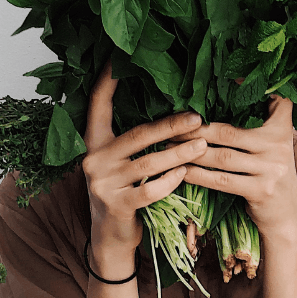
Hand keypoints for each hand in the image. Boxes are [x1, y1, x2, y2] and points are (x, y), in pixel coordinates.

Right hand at [82, 61, 206, 275]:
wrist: (110, 239)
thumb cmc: (124, 194)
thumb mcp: (120, 165)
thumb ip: (134, 143)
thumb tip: (172, 114)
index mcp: (94, 143)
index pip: (97, 104)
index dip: (107, 81)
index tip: (118, 58)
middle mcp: (94, 160)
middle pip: (137, 134)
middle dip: (171, 125)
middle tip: (198, 117)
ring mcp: (103, 184)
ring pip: (149, 163)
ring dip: (180, 154)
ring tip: (203, 145)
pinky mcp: (116, 205)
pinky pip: (151, 189)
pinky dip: (171, 181)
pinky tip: (185, 174)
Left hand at [171, 94, 296, 236]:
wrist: (285, 216)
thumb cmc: (270, 175)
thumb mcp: (273, 146)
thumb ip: (259, 123)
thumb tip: (226, 92)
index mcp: (281, 130)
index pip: (273, 102)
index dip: (250, 88)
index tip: (227, 77)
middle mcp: (279, 146)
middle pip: (229, 132)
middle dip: (197, 129)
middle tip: (172, 125)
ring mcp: (271, 169)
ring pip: (222, 156)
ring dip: (192, 151)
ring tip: (170, 146)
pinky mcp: (260, 190)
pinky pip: (222, 180)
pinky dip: (199, 175)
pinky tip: (183, 170)